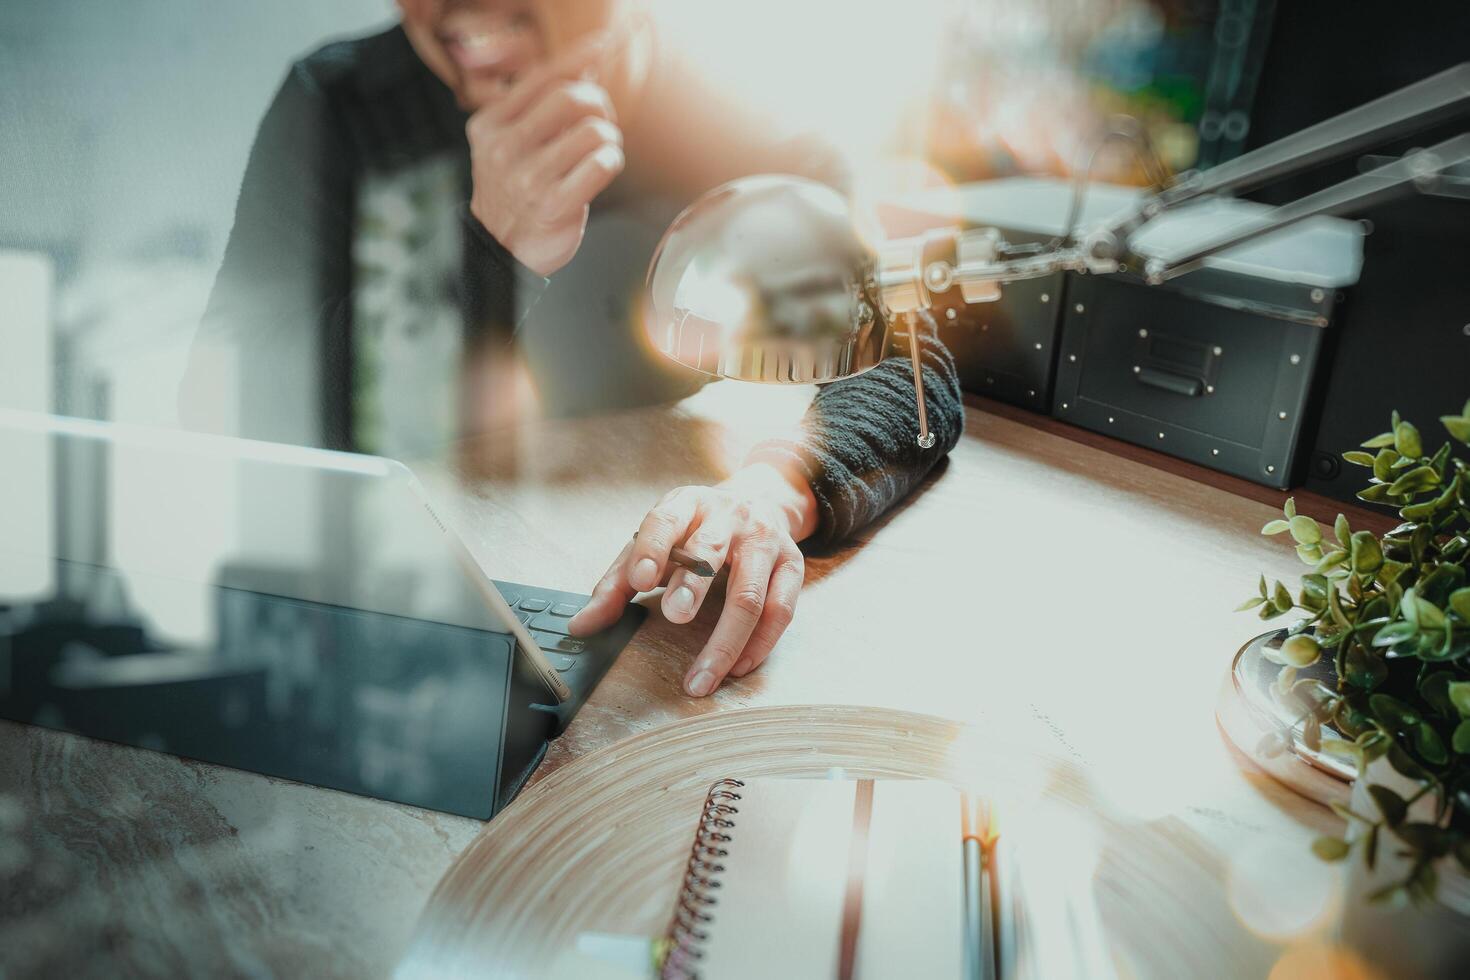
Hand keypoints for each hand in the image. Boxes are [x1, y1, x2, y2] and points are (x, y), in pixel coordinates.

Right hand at [466, 34, 624, 276]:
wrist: (502, 247)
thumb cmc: (516, 190)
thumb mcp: (515, 142)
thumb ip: (543, 105)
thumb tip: (585, 64)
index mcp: (491, 125)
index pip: (541, 78)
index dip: (578, 56)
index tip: (604, 44)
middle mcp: (504, 149)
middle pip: (570, 97)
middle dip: (599, 105)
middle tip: (600, 123)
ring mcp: (527, 178)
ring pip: (593, 131)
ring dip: (609, 138)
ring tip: (599, 152)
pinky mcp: (552, 206)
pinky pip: (601, 164)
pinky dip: (611, 162)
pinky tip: (601, 170)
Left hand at [569, 465, 818, 696]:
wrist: (760, 500)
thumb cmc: (696, 531)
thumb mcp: (655, 544)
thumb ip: (617, 584)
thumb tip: (581, 626)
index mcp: (687, 505)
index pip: (665, 521)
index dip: (652, 550)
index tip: (639, 582)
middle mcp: (729, 517)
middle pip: (710, 551)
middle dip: (694, 586)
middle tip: (675, 617)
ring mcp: (765, 541)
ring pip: (750, 592)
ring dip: (726, 639)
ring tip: (702, 677)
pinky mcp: (792, 565)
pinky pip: (780, 610)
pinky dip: (759, 644)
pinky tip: (737, 667)